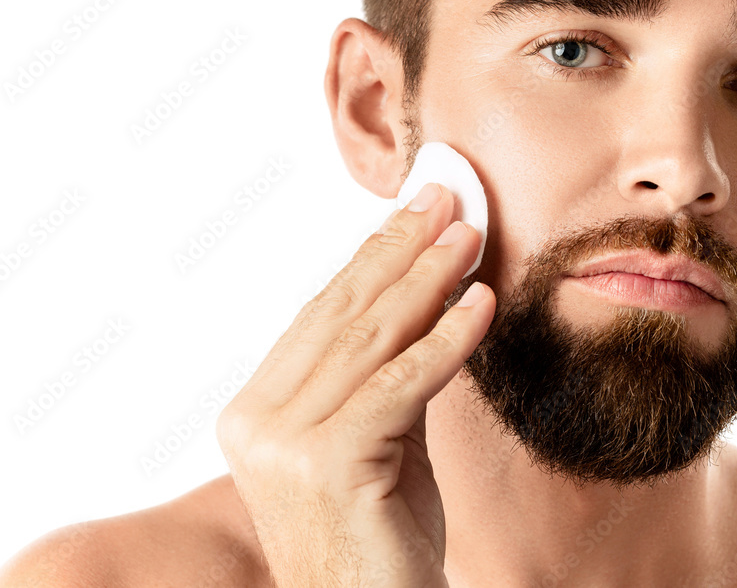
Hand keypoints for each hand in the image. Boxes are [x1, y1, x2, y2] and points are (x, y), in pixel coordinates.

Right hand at [216, 182, 494, 586]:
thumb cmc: (382, 538)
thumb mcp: (381, 439)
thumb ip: (390, 372)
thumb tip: (431, 291)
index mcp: (255, 412)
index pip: (320, 317)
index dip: (371, 258)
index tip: (413, 212)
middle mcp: (257, 423)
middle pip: (340, 315)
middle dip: (399, 249)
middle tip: (445, 197)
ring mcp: (283, 444)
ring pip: (370, 340)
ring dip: (428, 280)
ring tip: (469, 235)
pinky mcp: (328, 463)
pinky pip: (400, 384)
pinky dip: (446, 340)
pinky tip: (481, 304)